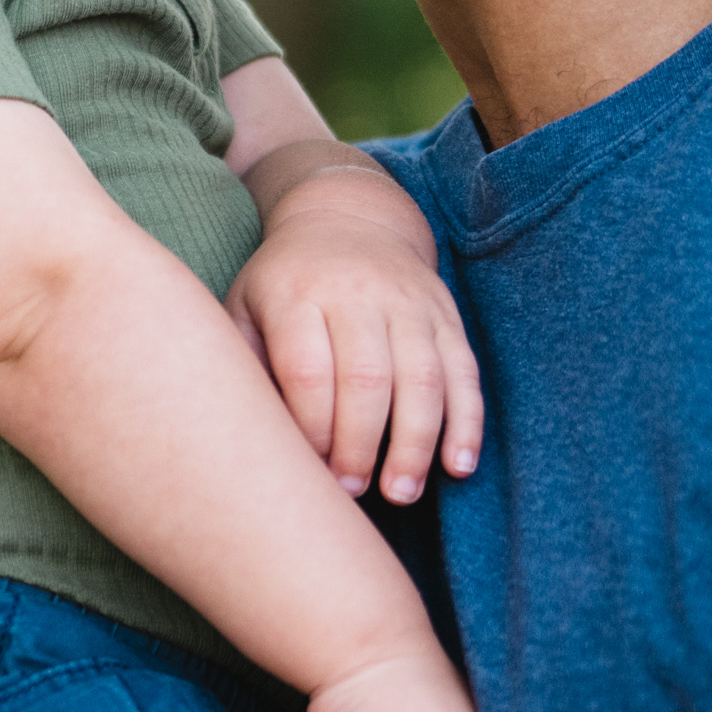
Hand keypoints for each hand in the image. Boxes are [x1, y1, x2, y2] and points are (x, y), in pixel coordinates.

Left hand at [230, 168, 481, 503]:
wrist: (347, 218)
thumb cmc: (283, 283)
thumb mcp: (245, 307)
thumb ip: (247, 366)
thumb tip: (259, 444)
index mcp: (297, 293)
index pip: (308, 371)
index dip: (312, 431)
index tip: (308, 472)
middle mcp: (357, 293)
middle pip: (368, 378)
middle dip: (361, 445)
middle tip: (351, 490)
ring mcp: (408, 302)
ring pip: (424, 378)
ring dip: (416, 444)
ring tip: (400, 493)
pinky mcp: (446, 314)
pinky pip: (465, 372)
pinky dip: (466, 423)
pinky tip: (457, 466)